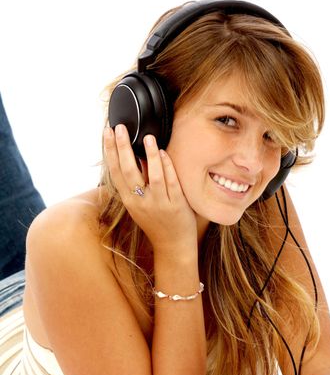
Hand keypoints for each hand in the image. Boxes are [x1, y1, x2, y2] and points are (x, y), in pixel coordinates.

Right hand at [103, 124, 197, 252]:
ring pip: (152, 175)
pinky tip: (164, 153)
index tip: (107, 133)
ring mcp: (158, 204)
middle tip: (120, 127)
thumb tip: (132, 156)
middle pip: (128, 170)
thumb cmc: (156, 223)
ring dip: (149, 154)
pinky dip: (167, 166)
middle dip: (123, 147)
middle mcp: (141, 202)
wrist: (172, 247)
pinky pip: (171, 182)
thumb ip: (134, 185)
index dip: (110, 151)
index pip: (115, 172)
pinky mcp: (176, 205)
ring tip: (148, 137)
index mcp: (129, 201)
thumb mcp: (139, 206)